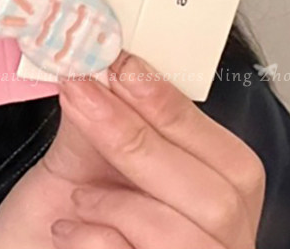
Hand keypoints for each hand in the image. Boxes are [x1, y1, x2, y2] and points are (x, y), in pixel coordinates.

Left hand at [0, 51, 265, 248]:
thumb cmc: (61, 215)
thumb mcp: (83, 159)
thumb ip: (101, 112)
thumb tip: (99, 58)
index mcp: (219, 200)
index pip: (229, 155)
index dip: (176, 107)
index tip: (122, 67)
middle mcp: (222, 244)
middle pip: (218, 195)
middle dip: (141, 139)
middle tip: (84, 95)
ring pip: (186, 236)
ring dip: (119, 203)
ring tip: (79, 195)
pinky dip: (96, 239)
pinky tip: (67, 230)